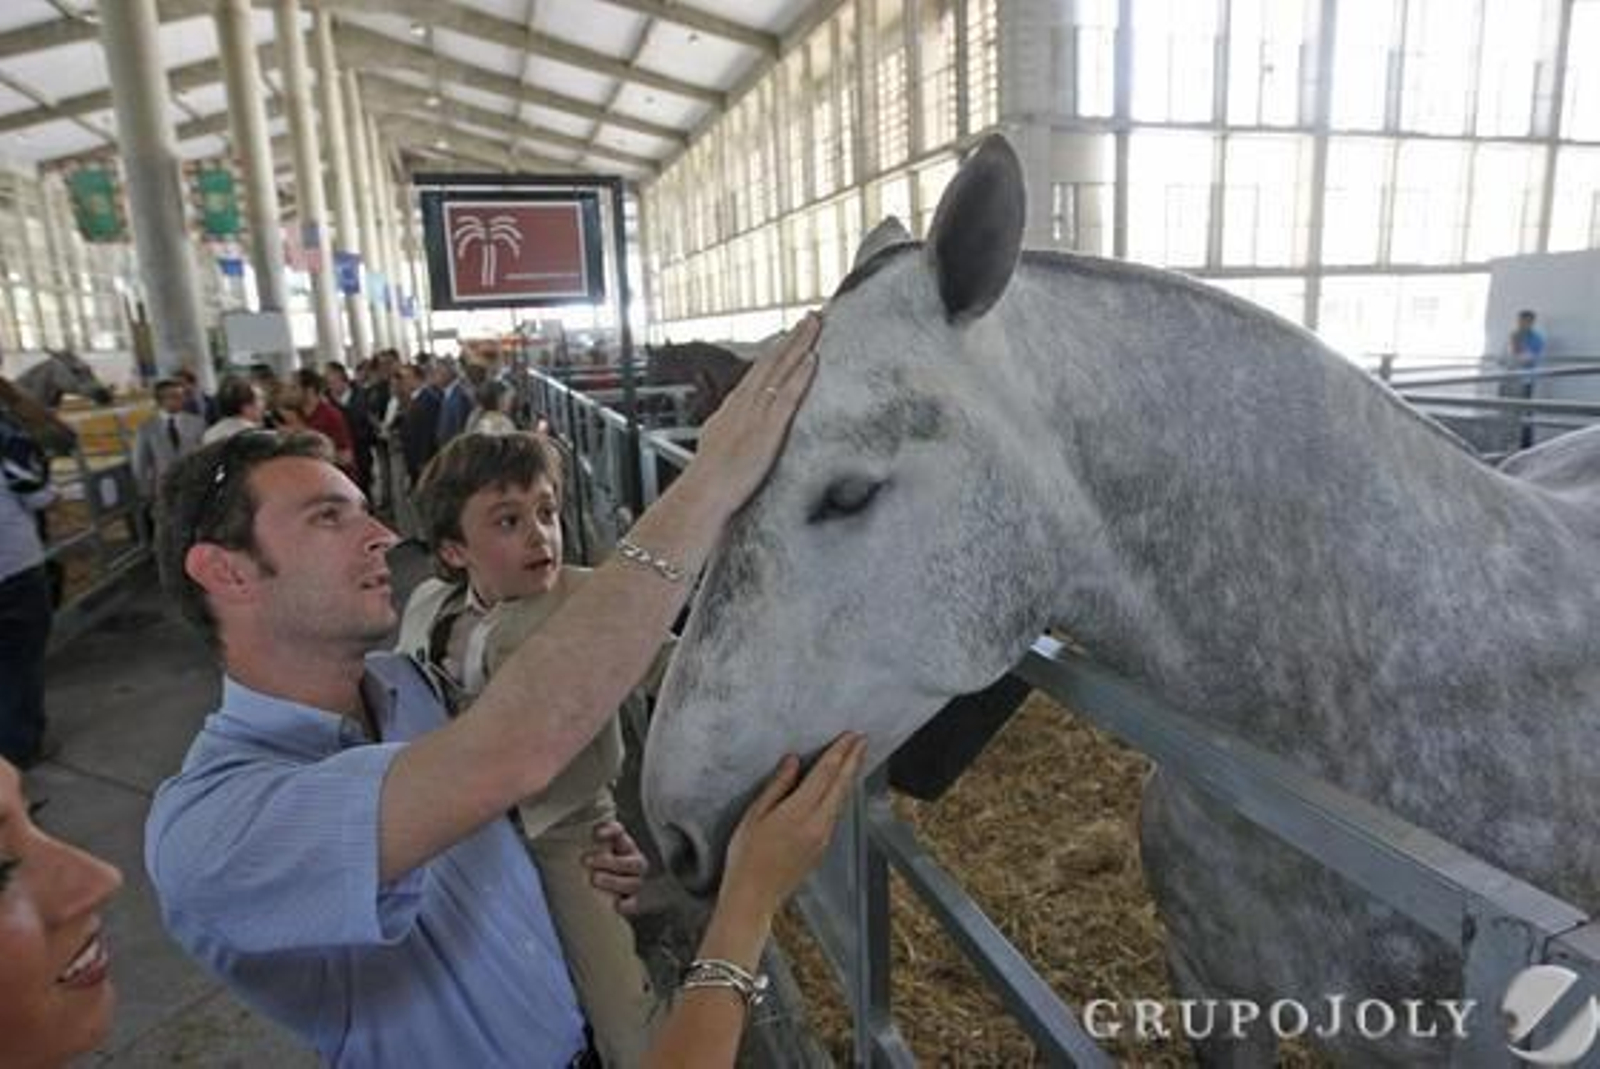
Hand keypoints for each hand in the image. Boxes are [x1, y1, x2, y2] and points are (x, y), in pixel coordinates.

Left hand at [583, 820, 649, 915]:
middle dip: (609, 860)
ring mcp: (634, 882)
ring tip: (594, 879)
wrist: (594, 898)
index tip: (595, 833)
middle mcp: (633, 862)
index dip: (611, 830)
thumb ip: (577, 845)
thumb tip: (551, 837)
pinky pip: (633, 904)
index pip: (619, 832)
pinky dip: (626, 904)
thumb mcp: (585, 854)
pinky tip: (615, 905)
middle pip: (631, 860)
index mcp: (622, 844)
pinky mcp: (631, 902)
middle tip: (586, 861)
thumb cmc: (588, 870)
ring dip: (613, 880)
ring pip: (633, 883)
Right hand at [685, 314, 820, 516]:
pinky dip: (800, 375)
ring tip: (816, 324)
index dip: (777, 351)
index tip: (790, 335)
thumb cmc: (709, 479)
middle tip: (811, 317)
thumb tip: (729, 427)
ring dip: (800, 345)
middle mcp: (744, 403)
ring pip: (781, 370)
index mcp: (733, 407)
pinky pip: (788, 395)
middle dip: (792, 338)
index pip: (758, 372)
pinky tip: (812, 358)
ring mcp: (757, 413)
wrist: (703, 493)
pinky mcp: (769, 428)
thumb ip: (727, 431)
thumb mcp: (716, 444)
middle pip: (772, 361)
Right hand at [718, 733, 867, 922]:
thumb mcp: (754, 815)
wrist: (753, 897)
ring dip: (850, 777)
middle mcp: (817, 824)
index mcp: (798, 813)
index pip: (825, 774)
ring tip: (855, 758)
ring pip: (841, 800)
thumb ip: (777, 785)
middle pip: (841, 785)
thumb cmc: (745, 856)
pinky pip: (835, 815)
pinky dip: (841, 796)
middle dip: (853, 760)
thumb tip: (793, 761)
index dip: (839, 752)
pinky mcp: (822, 849)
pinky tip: (839, 789)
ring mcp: (822, 838)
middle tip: (862, 739)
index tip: (849, 735)